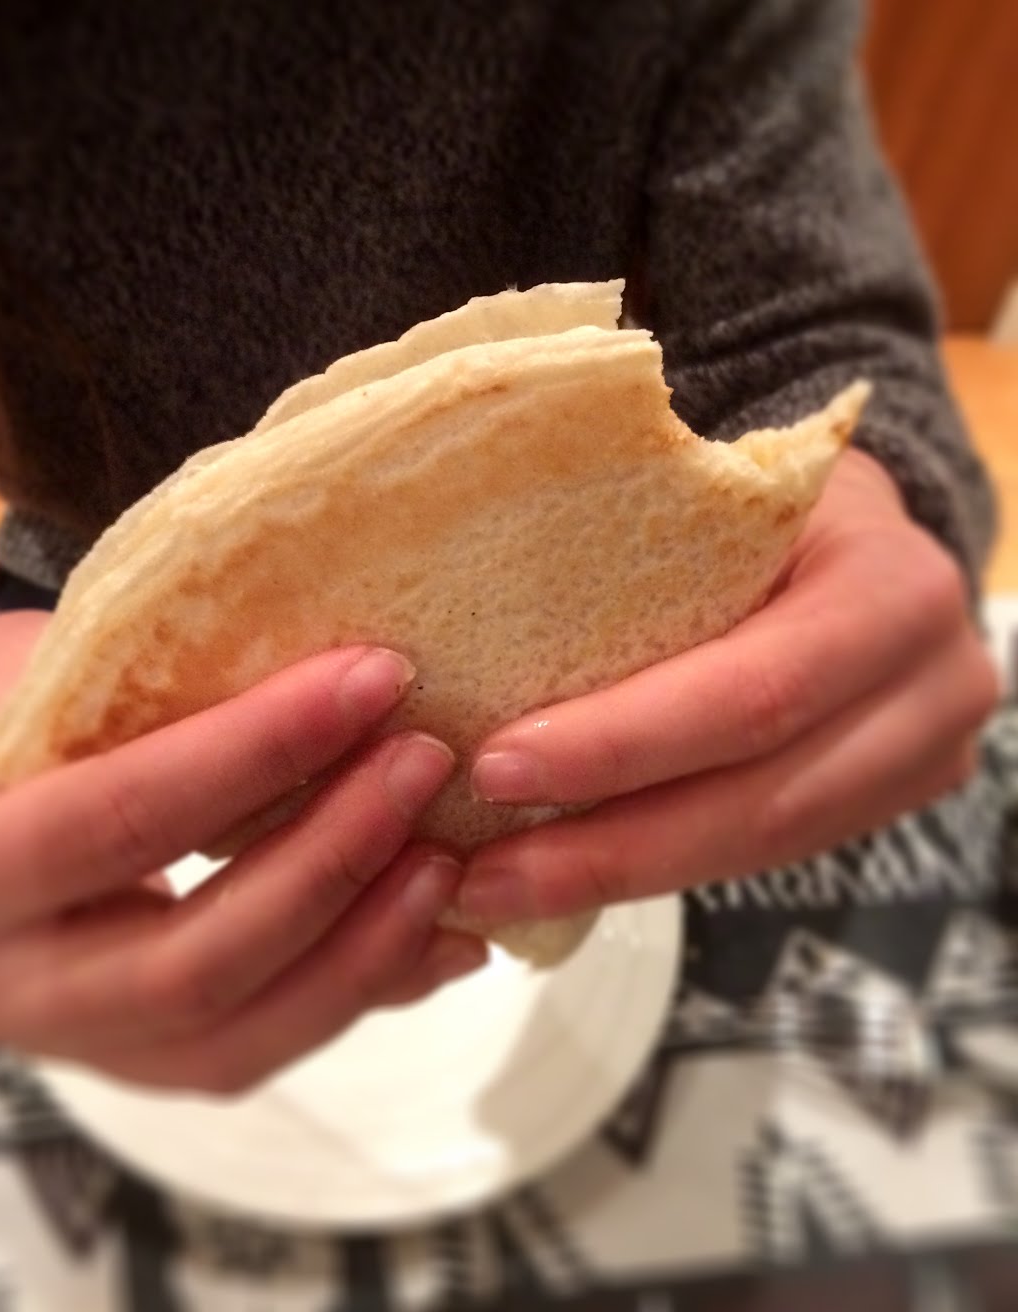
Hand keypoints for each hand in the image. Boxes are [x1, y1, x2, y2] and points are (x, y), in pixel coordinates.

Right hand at [0, 615, 481, 1092]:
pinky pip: (250, 1053)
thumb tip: (357, 699)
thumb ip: (167, 705)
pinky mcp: (124, 1067)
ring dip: (361, 946)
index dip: (255, 754)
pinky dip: (353, 992)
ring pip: (232, 1037)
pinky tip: (435, 937)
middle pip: (189, 962)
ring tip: (448, 859)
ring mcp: (54, 1047)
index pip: (116, 820)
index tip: (369, 680)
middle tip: (422, 767)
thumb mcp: (48, 677)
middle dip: (330, 861)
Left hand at [455, 449, 1000, 925]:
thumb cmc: (757, 492)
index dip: (624, 742)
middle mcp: (933, 682)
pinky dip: (657, 866)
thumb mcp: (715, 481)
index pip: (752, 688)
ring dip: (622, 877)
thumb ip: (629, 538)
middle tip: (481, 870)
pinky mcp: (888, 803)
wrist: (854, 525)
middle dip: (610, 844)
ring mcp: (922, 757)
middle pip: (761, 797)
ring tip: (500, 891)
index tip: (497, 765)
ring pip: (762, 848)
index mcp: (890, 586)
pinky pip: (762, 851)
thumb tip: (440, 590)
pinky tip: (566, 873)